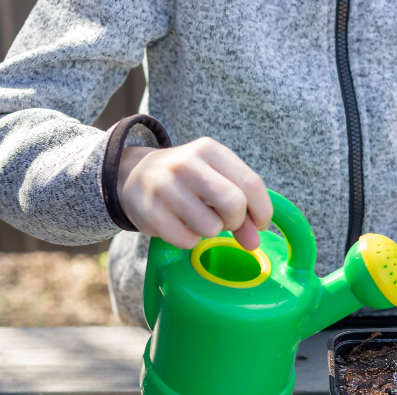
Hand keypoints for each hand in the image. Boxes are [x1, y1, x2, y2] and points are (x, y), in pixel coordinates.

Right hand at [116, 138, 272, 249]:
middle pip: (234, 204)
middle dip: (236, 221)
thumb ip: (242, 206)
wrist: (134, 176)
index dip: (262, 211)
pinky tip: (179, 225)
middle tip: (224, 221)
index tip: (259, 224)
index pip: (251, 184)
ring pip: (211, 227)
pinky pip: (187, 240)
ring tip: (197, 219)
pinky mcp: (150, 211)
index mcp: (209, 150)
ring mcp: (165, 187)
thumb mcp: (215, 179)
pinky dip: (189, 240)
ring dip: (210, 231)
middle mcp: (187, 164)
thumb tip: (253, 241)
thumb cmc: (186, 180)